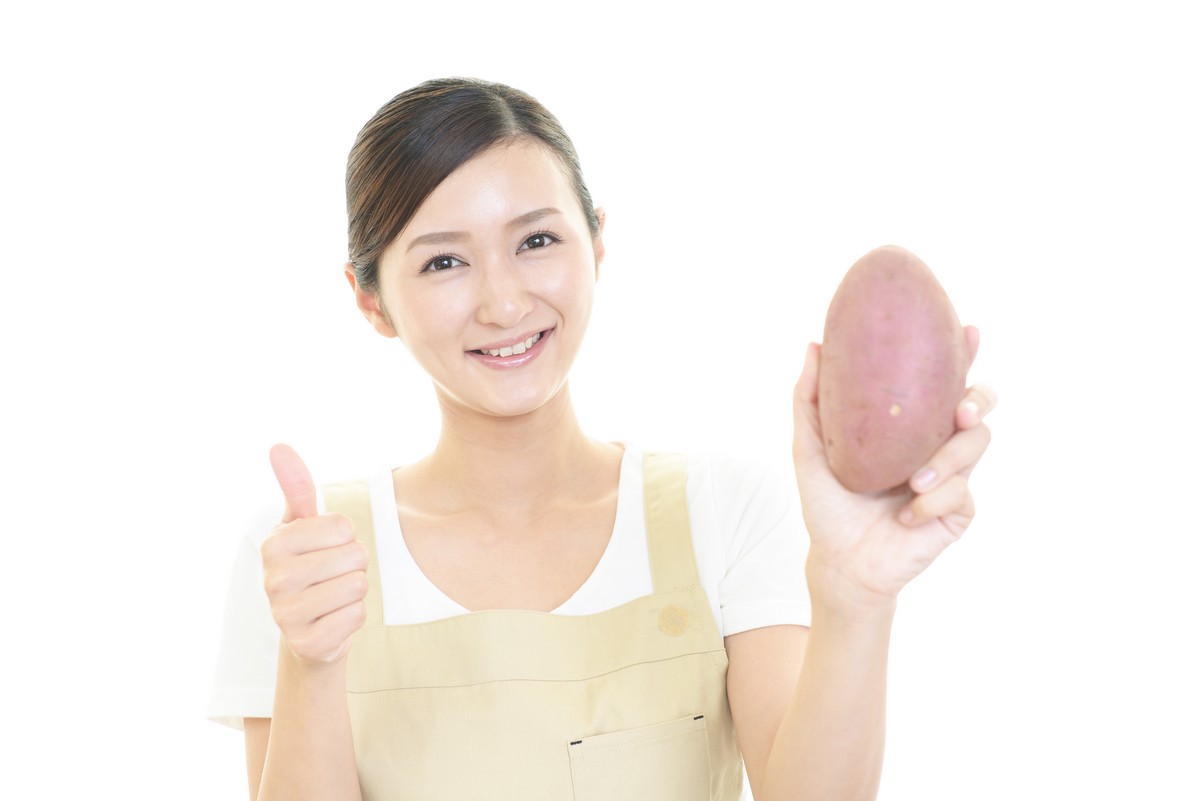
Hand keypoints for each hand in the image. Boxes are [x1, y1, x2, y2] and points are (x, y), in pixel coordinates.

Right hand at [260, 444, 368, 666]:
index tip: (326, 550)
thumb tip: (279, 446)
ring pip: (358, 585)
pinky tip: (333, 620)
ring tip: (333, 597)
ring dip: (356, 591)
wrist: (307, 632)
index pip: (343, 526)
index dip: (346, 538)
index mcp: (273, 544)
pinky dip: (354, 618)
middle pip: (355, 555)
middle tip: (332, 577)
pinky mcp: (307, 643)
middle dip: (354, 566)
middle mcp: (272, 579)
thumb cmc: (310, 568)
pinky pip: (357, 616)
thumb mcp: (302, 527)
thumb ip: (297, 487)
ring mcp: (286, 614)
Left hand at [793, 326, 995, 609]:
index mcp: (909, 425)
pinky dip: (934, 501)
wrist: (839, 562)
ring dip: (947, 460)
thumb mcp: (811, 448)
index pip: (942, 381)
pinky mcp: (958, 512)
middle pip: (977, 406)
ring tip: (914, 481)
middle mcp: (935, 445)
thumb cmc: (827, 503)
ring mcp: (952, 478)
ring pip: (976, 445)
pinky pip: (962, 494)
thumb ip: (811, 399)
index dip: (962, 354)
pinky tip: (907, 515)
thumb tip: (814, 345)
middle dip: (978, 399)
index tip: (968, 330)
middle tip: (961, 409)